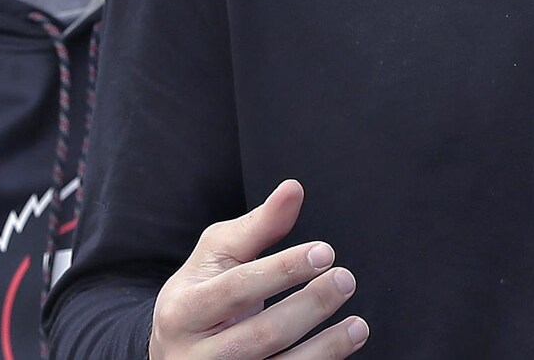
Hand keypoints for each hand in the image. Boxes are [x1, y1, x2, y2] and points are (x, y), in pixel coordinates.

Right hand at [148, 180, 368, 359]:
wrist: (175, 348)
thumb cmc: (202, 290)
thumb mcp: (218, 254)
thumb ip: (257, 226)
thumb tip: (293, 190)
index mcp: (183, 310)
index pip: (237, 289)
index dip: (283, 270)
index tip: (325, 252)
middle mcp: (195, 355)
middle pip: (262, 335)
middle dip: (310, 306)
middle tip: (345, 279)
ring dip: (326, 349)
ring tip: (357, 325)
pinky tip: (343, 346)